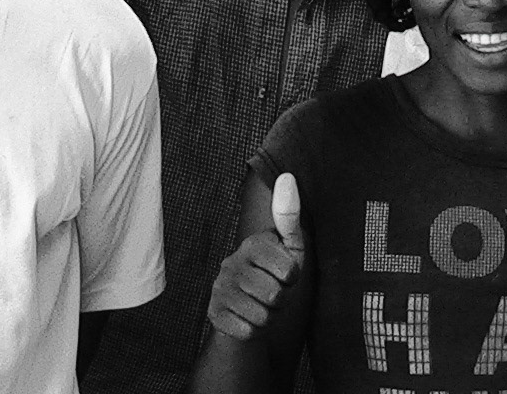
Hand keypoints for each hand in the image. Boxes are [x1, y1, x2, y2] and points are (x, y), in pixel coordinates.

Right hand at [207, 174, 306, 340]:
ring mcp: (219, 289)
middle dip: (282, 300)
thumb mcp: (291, 248)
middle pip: (276, 295)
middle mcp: (231, 263)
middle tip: (273, 292)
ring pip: (263, 316)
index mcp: (252, 244)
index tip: (285, 273)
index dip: (293, 279)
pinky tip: (247, 317)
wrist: (249, 309)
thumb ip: (290, 216)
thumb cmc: (275, 275)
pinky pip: (247, 331)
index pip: (290, 272)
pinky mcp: (213, 314)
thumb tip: (287, 176)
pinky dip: (254, 331)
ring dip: (269, 316)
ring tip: (261, 304)